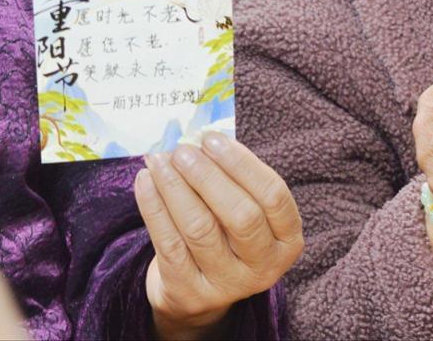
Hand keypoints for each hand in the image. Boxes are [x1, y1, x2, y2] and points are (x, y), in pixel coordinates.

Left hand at [136, 133, 303, 340]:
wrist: (196, 290)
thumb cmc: (225, 234)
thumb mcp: (243, 209)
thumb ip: (232, 178)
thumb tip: (200, 140)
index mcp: (287, 240)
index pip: (273, 196)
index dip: (242, 164)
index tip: (211, 139)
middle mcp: (264, 266)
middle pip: (240, 215)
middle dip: (207, 176)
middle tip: (182, 150)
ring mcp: (228, 285)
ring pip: (200, 228)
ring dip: (176, 187)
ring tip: (159, 161)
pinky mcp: (190, 293)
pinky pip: (169, 244)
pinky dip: (154, 208)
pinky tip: (146, 182)